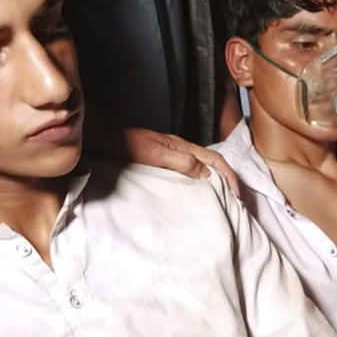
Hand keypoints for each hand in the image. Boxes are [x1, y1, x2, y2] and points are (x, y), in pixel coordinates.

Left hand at [123, 128, 240, 197]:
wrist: (100, 137)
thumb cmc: (123, 144)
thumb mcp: (155, 154)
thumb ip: (181, 161)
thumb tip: (206, 174)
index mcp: (182, 146)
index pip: (215, 160)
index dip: (229, 176)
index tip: (237, 195)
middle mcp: (178, 149)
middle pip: (211, 164)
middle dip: (226, 180)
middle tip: (233, 200)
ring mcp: (169, 154)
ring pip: (200, 168)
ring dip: (212, 182)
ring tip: (217, 199)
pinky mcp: (159, 161)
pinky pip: (186, 173)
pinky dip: (196, 183)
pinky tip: (191, 193)